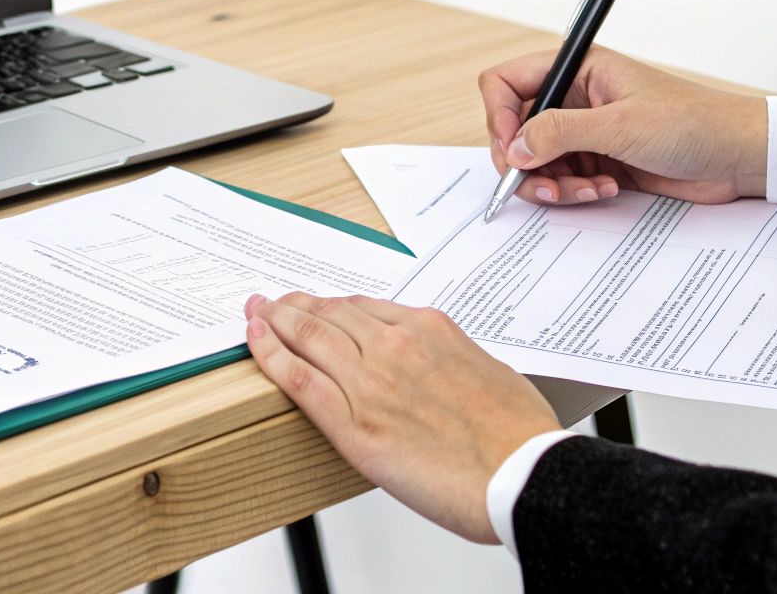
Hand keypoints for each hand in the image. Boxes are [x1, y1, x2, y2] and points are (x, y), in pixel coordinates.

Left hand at [243, 291, 559, 543]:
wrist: (523, 473)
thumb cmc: (518, 432)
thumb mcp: (488, 371)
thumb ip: (451, 360)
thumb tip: (438, 367)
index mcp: (430, 329)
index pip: (364, 308)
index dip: (332, 305)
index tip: (317, 305)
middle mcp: (395, 345)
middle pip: (330, 316)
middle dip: (295, 306)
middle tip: (273, 302)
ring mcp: (370, 381)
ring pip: (308, 337)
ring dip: (274, 321)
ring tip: (256, 314)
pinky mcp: (354, 423)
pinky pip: (299, 379)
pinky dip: (269, 355)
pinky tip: (254, 342)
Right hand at [479, 46, 767, 205]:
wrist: (739, 156)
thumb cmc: (693, 124)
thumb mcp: (620, 126)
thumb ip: (559, 133)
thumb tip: (513, 149)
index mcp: (577, 70)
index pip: (507, 82)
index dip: (499, 116)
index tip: (511, 150)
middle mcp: (574, 98)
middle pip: (515, 129)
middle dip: (525, 163)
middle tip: (545, 186)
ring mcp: (585, 131)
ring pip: (536, 161)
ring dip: (553, 183)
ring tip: (587, 191)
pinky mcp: (598, 160)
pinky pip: (562, 179)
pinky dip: (574, 191)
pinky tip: (604, 189)